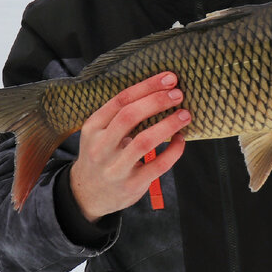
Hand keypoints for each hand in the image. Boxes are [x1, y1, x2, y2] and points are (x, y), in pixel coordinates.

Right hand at [70, 71, 190, 221]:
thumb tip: (161, 90)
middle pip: (130, 116)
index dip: (147, 86)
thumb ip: (121, 115)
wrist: (87, 193)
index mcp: (93, 127)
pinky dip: (173, 150)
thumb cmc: (102, 154)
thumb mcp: (100, 132)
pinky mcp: (131, 185)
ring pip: (144, 141)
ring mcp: (115, 168)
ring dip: (168, 125)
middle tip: (178, 94)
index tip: (169, 78)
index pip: (121, 100)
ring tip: (185, 115)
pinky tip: (180, 140)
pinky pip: (158, 165)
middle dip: (157, 101)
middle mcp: (100, 147)